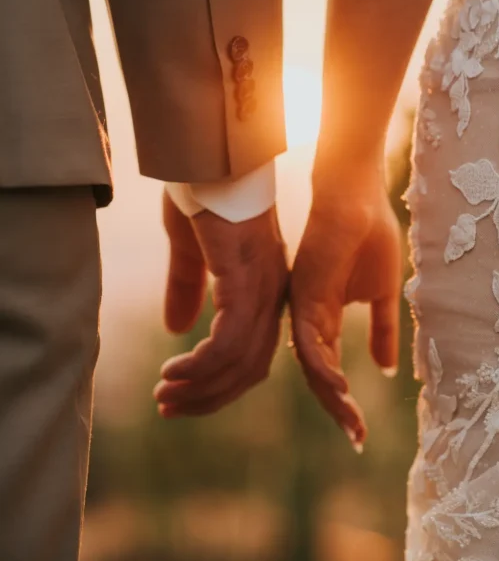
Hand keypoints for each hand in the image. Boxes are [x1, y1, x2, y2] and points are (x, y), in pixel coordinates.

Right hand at [154, 192, 288, 417]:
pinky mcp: (244, 277)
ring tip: (166, 394)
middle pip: (251, 367)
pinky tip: (174, 370)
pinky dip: (201, 365)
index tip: (183, 396)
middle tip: (170, 407)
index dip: (221, 383)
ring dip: (202, 386)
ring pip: (241, 360)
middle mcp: (271, 293)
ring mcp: (262, 285)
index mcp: (264, 287)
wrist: (208, 154)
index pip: (253, 354)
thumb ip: (188, 285)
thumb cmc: (203, 191)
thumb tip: (177, 327)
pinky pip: (229, 340)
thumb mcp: (192, 246)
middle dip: (210, 395)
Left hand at [290, 161, 401, 450]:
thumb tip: (386, 369)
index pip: (329, 370)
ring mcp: (305, 309)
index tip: (360, 432)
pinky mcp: (304, 295)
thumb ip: (381, 330)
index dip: (343, 402)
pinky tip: (341, 388)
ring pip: (313, 365)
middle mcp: (309, 320)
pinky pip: (310, 341)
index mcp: (323, 319)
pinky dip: (324, 368)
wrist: (358, 197)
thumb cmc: (371, 235)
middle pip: (319, 376)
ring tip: (353, 422)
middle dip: (338, 410)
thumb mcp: (381, 294)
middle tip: (357, 439)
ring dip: (333, 397)